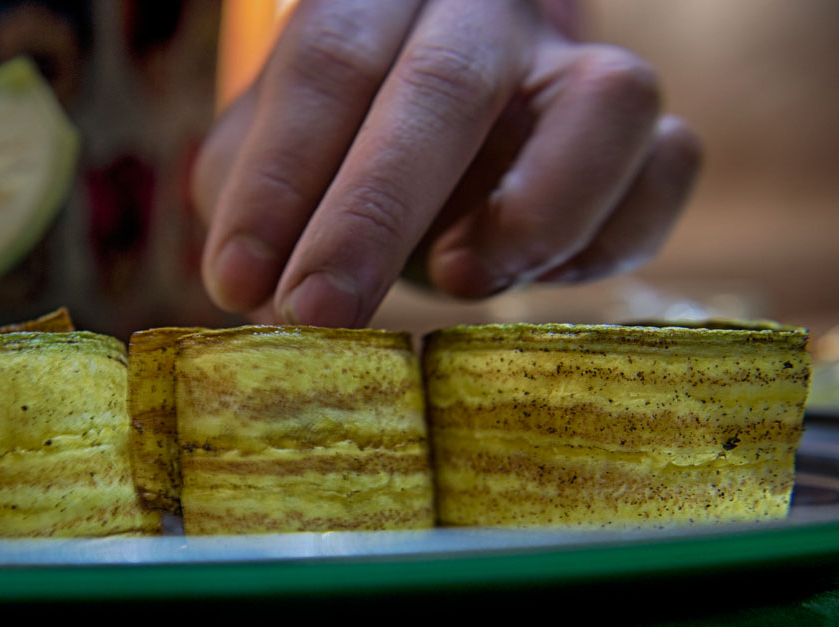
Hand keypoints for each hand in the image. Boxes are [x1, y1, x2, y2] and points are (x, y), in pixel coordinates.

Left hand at [194, 0, 700, 326]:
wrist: (429, 140)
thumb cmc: (333, 150)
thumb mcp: (265, 162)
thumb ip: (249, 204)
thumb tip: (254, 286)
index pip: (327, 61)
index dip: (280, 179)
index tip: (241, 283)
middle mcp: (483, 12)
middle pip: (445, 85)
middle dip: (376, 212)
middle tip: (318, 312)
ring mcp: (575, 64)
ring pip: (609, 101)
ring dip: (533, 213)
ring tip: (461, 278)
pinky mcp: (647, 132)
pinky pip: (670, 168)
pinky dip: (609, 237)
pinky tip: (532, 276)